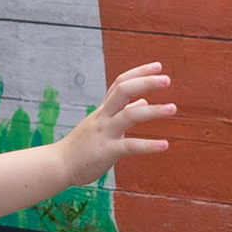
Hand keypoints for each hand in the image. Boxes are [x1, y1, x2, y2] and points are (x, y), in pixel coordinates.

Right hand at [59, 61, 176, 188]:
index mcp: (104, 109)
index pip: (121, 83)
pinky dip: (148, 145)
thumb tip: (143, 100)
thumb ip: (122, 112)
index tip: (158, 66)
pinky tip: (165, 145)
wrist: (59, 165)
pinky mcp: (107, 151)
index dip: (139, 72)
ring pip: (129, 115)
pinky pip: (130, 145)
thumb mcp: (101, 124)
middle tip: (167, 79)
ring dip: (153, 110)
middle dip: (145, 82)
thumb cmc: (81, 146)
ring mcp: (105, 132)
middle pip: (123, 90)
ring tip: (173, 108)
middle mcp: (104, 116)